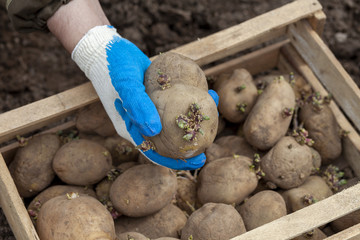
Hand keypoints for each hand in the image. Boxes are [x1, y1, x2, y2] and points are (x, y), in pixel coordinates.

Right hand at [72, 25, 217, 169]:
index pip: (154, 152)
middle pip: (166, 140)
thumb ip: (138, 105)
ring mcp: (149, 109)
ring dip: (191, 120)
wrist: (108, 47)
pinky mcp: (156, 96)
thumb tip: (155, 130)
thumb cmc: (114, 66)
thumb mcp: (126, 85)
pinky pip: (173, 104)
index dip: (175, 161)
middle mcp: (141, 121)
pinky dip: (187, 102)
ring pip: (172, 121)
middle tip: (209, 144)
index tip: (198, 161)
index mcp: (131, 128)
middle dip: (187, 144)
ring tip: (211, 113)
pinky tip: (205, 94)